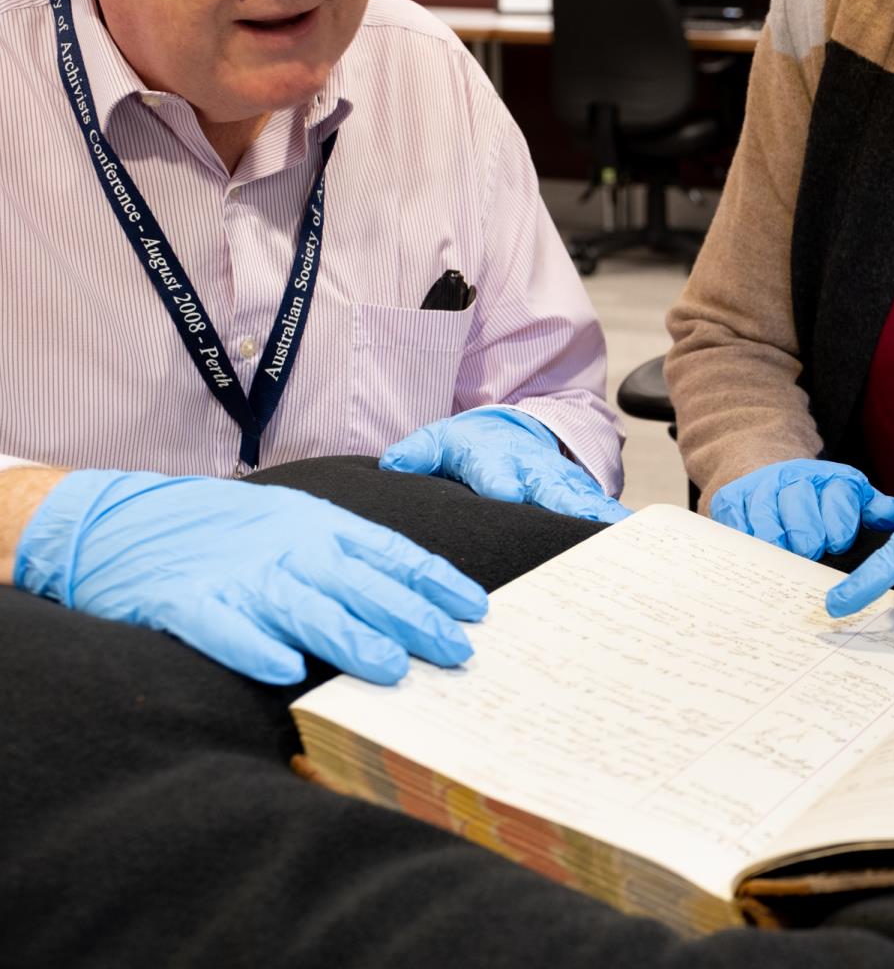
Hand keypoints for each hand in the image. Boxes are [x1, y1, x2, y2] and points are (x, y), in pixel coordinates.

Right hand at [12, 470, 488, 684]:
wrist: (121, 518)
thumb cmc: (225, 529)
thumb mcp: (296, 522)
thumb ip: (349, 552)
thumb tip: (414, 590)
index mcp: (319, 526)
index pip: (392, 554)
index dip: (436, 583)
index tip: (477, 612)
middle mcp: (287, 548)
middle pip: (361, 585)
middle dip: (413, 619)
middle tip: (457, 652)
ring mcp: (237, 574)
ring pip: (303, 607)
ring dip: (350, 638)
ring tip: (391, 668)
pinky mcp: (184, 601)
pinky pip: (223, 627)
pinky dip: (254, 647)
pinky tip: (284, 671)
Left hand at [381, 405, 628, 523]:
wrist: (511, 431)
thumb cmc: (472, 447)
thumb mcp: (439, 441)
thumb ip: (417, 452)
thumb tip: (395, 464)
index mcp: (495, 456)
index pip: (496, 470)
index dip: (501, 482)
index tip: (507, 494)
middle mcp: (534, 468)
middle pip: (552, 486)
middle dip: (567, 502)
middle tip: (581, 523)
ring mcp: (562, 482)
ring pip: (584, 500)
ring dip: (602, 519)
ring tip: (623, 542)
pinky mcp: (581, 497)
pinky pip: (600, 514)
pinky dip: (617, 531)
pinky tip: (636, 551)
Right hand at [710, 459, 893, 559]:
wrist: (772, 480)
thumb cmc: (820, 504)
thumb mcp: (853, 500)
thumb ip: (875, 510)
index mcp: (833, 479)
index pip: (838, 496)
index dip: (838, 522)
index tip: (836, 544)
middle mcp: (795, 478)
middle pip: (799, 502)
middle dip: (805, 531)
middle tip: (808, 552)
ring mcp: (761, 488)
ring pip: (765, 512)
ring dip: (773, 537)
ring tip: (779, 555)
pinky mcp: (732, 499)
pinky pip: (734, 519)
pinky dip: (741, 537)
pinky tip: (751, 553)